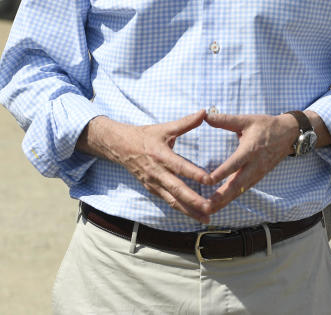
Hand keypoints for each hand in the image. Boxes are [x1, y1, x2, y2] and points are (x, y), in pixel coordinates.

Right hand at [78, 111, 214, 223]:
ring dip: (190, 211)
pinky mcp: (152, 190)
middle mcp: (157, 173)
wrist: (120, 147)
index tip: (210, 180)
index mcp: (161, 156)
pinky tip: (195, 216)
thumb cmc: (145, 136)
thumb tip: (205, 112)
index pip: (180, 167)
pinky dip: (182, 210)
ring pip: (173, 201)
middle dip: (194, 201)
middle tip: (210, 208)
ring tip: (206, 219)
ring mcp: (154, 184)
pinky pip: (169, 202)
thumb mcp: (165, 128)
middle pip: (177, 190)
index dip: (194, 174)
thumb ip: (186, 122)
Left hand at [204, 111, 299, 213]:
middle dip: (221, 197)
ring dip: (224, 202)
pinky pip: (243, 190)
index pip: (235, 163)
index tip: (208, 181)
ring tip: (207, 211)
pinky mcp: (258, 177)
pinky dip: (231, 199)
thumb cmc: (267, 126)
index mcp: (251, 149)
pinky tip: (219, 205)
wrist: (289, 134)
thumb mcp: (248, 120)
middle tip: (205, 207)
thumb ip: (226, 120)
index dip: (222, 172)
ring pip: (239, 191)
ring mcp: (257, 173)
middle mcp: (255, 165)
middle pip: (237, 185)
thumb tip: (206, 115)